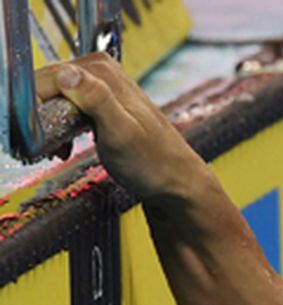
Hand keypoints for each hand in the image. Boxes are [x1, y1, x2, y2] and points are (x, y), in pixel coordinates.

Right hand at [35, 54, 209, 201]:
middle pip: (45, 86)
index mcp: (101, 70)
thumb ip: (96, 100)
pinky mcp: (99, 102)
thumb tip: (68, 74)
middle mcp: (99, 70)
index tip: (31, 133)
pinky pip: (63, 108)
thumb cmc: (154, 162)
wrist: (176, 180)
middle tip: (45, 146)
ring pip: (51, 98)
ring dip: (46, 125)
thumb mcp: (121, 132)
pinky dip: (58, 128)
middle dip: (38, 116)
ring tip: (58, 149)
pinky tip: (65, 146)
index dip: (31, 106)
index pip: (45, 77)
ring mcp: (99, 85)